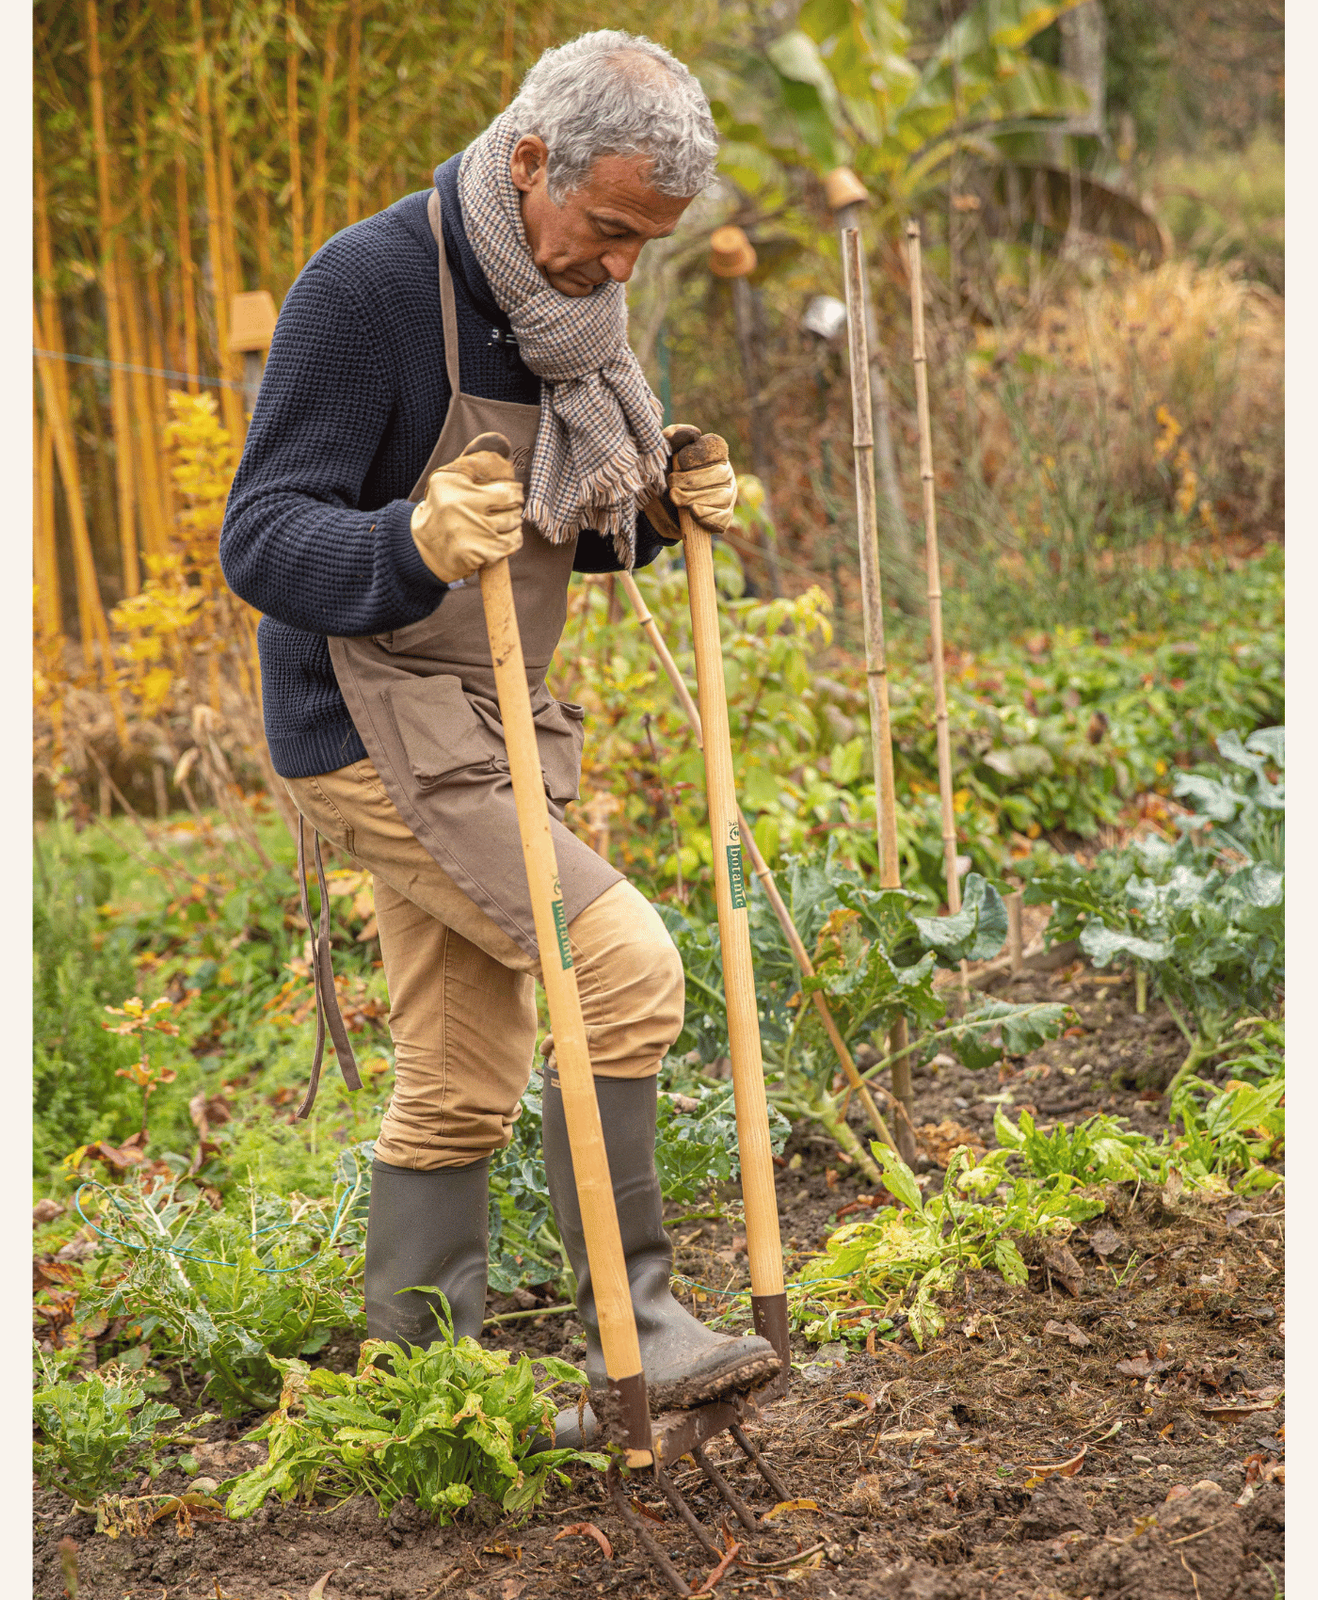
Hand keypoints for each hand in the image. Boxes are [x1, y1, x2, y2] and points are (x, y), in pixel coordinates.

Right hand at [410, 447, 523, 582]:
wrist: (422, 546)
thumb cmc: (444, 508)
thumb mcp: (450, 480)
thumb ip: (474, 461)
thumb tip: (503, 442)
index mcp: (450, 482)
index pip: (501, 481)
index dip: (514, 489)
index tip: (512, 491)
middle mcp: (458, 505)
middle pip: (512, 503)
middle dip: (514, 506)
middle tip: (508, 508)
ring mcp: (468, 531)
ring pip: (513, 523)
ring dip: (513, 524)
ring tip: (503, 523)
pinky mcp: (475, 553)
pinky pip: (511, 544)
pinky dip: (512, 541)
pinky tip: (502, 538)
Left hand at [663, 423, 736, 535]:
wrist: (654, 508)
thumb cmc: (660, 476)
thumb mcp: (660, 455)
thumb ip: (672, 438)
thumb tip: (695, 434)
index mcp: (714, 454)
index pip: (717, 448)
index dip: (698, 455)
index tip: (679, 462)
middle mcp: (725, 473)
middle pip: (720, 474)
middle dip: (692, 479)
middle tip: (671, 482)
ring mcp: (727, 496)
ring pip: (721, 496)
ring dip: (695, 497)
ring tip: (675, 498)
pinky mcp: (722, 517)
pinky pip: (722, 518)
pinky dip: (708, 516)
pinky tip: (693, 512)